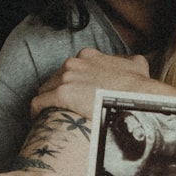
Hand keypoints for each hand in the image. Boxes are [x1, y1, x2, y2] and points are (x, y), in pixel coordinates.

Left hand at [31, 48, 154, 117]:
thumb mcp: (136, 64)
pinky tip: (41, 119)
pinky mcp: (62, 94)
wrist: (138, 96)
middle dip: (56, 93)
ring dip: (47, 103)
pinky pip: (38, 103)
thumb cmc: (138, 85)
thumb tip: (126, 63)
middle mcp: (74, 64)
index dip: (69, 83)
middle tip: (62, 108)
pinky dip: (37, 111)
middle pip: (54, 80)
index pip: (68, 70)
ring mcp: (66, 78)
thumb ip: (126, 60)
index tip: (71, 94)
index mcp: (87, 56)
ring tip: (52, 116)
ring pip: (45, 91)